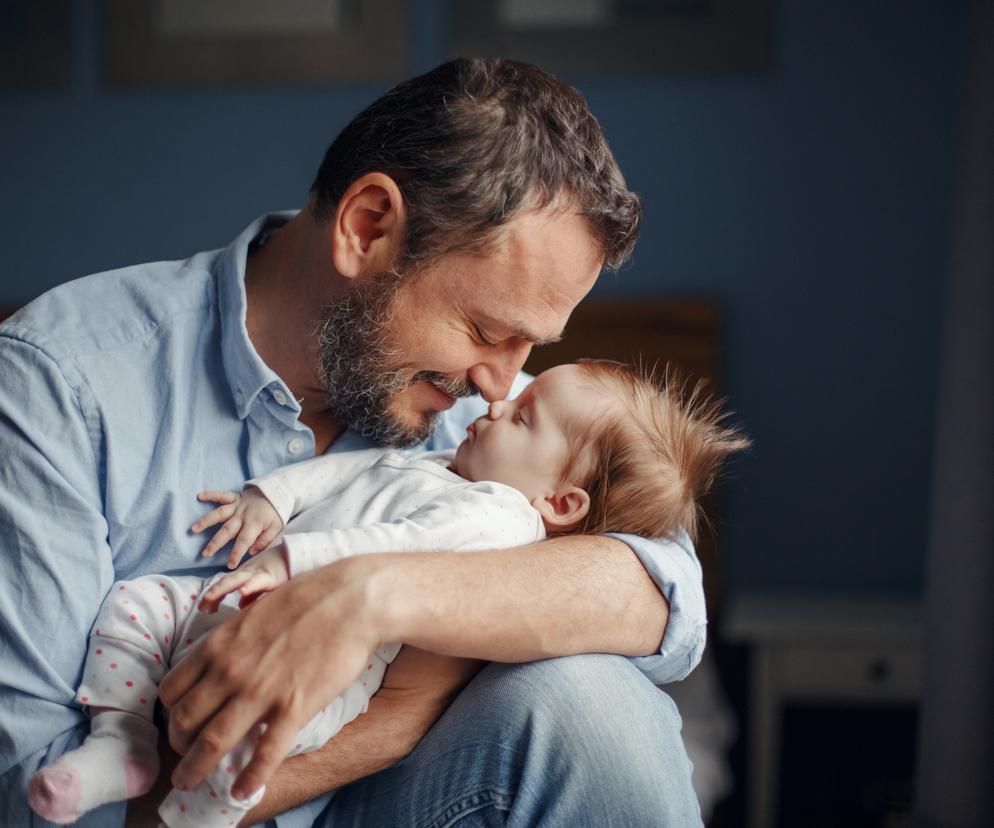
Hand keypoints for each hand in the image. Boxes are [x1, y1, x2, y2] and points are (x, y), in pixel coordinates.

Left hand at [159, 556, 384, 799]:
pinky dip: (249, 779)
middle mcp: (230, 671)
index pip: (172, 690)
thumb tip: (220, 661)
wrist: (351, 600)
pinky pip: (264, 754)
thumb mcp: (253, 612)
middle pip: (183, 722)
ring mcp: (261, 691)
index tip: (179, 723)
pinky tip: (242, 792)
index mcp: (218, 645)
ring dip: (194, 770)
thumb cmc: (307, 599)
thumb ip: (231, 641)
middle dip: (177, 747)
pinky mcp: (294, 707)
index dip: (170, 713)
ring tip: (190, 784)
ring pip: (211, 744)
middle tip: (183, 757)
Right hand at [192, 487, 283, 568]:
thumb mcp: (276, 529)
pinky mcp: (235, 497)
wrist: (278, 493)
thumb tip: (251, 552)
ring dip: (206, 521)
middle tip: (205, 553)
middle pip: (227, 530)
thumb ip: (264, 541)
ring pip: (220, 513)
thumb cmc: (276, 514)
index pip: (244, 542)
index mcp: (254, 524)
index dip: (236, 554)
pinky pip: (222, 495)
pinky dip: (211, 494)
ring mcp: (238, 505)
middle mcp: (243, 515)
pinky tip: (199, 496)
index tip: (230, 565)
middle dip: (216, 543)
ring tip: (194, 529)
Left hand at [198, 544, 290, 612]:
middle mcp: (248, 573)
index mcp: (245, 575)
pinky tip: (242, 591)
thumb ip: (251, 593)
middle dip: (213, 594)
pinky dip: (250, 586)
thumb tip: (240, 604)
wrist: (297, 556)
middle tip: (201, 606)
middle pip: (226, 582)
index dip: (213, 595)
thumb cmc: (280, 569)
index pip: (225, 585)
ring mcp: (258, 574)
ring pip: (237, 580)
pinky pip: (259, 582)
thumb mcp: (263, 582)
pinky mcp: (271, 577)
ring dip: (222, 588)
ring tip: (210, 596)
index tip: (203, 608)